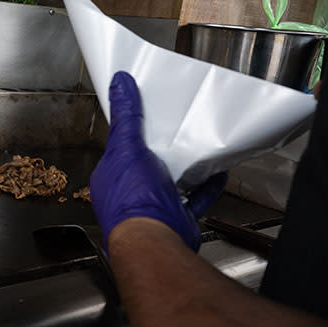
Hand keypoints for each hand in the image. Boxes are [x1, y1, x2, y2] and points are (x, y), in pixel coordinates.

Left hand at [90, 71, 226, 250]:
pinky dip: (206, 186)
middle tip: (177, 129)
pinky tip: (217, 173)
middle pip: (147, 164)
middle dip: (162, 149)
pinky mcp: (176, 218)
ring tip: (198, 146)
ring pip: (171, 181)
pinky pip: (194, 199)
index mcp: (110, 176)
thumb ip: (126, 116)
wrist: (155, 241)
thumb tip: (119, 85)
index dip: (133, 132)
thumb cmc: (132, 200)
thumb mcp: (127, 147)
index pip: (120, 148)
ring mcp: (153, 207)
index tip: (147, 115)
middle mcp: (129, 193)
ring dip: (185, 166)